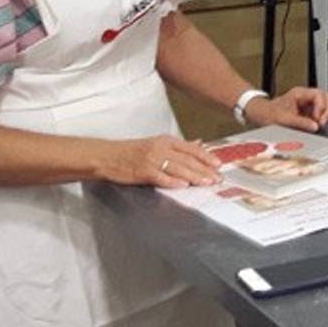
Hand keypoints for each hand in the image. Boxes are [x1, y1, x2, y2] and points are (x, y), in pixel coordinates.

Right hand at [101, 135, 221, 188]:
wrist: (108, 156)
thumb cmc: (133, 151)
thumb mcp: (157, 144)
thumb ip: (179, 146)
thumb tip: (199, 143)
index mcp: (166, 141)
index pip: (191, 148)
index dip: (206, 156)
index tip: (219, 164)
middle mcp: (161, 148)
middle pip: (187, 159)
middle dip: (205, 169)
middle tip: (218, 178)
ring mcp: (152, 160)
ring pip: (178, 168)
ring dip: (194, 176)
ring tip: (207, 182)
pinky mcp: (142, 171)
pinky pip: (160, 177)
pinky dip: (172, 181)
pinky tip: (183, 185)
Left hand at [243, 86, 327, 131]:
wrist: (261, 115)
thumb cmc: (269, 113)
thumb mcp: (284, 119)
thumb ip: (300, 122)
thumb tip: (315, 126)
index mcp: (300, 93)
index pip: (320, 95)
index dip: (322, 108)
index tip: (318, 120)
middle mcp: (306, 97)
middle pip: (327, 98)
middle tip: (322, 123)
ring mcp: (308, 104)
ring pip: (326, 105)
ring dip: (326, 116)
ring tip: (319, 126)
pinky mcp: (309, 112)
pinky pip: (321, 113)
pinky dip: (322, 120)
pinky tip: (316, 126)